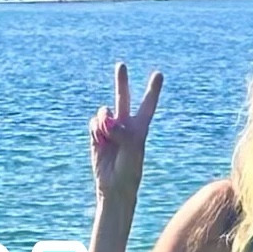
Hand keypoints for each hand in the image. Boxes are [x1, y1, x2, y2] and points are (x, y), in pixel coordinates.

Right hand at [89, 62, 162, 201]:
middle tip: (121, 65)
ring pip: (104, 112)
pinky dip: (95, 131)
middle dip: (121, 82)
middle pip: (123, 98)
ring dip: (104, 121)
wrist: (113, 186)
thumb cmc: (128, 171)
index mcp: (139, 129)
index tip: (159, 74)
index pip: (147, 106)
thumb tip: (108, 119)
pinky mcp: (96, 135)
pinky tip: (99, 142)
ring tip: (108, 136)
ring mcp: (109, 129)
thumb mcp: (131, 151)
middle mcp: (125, 126)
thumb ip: (123, 132)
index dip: (152, 90)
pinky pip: (93, 124)